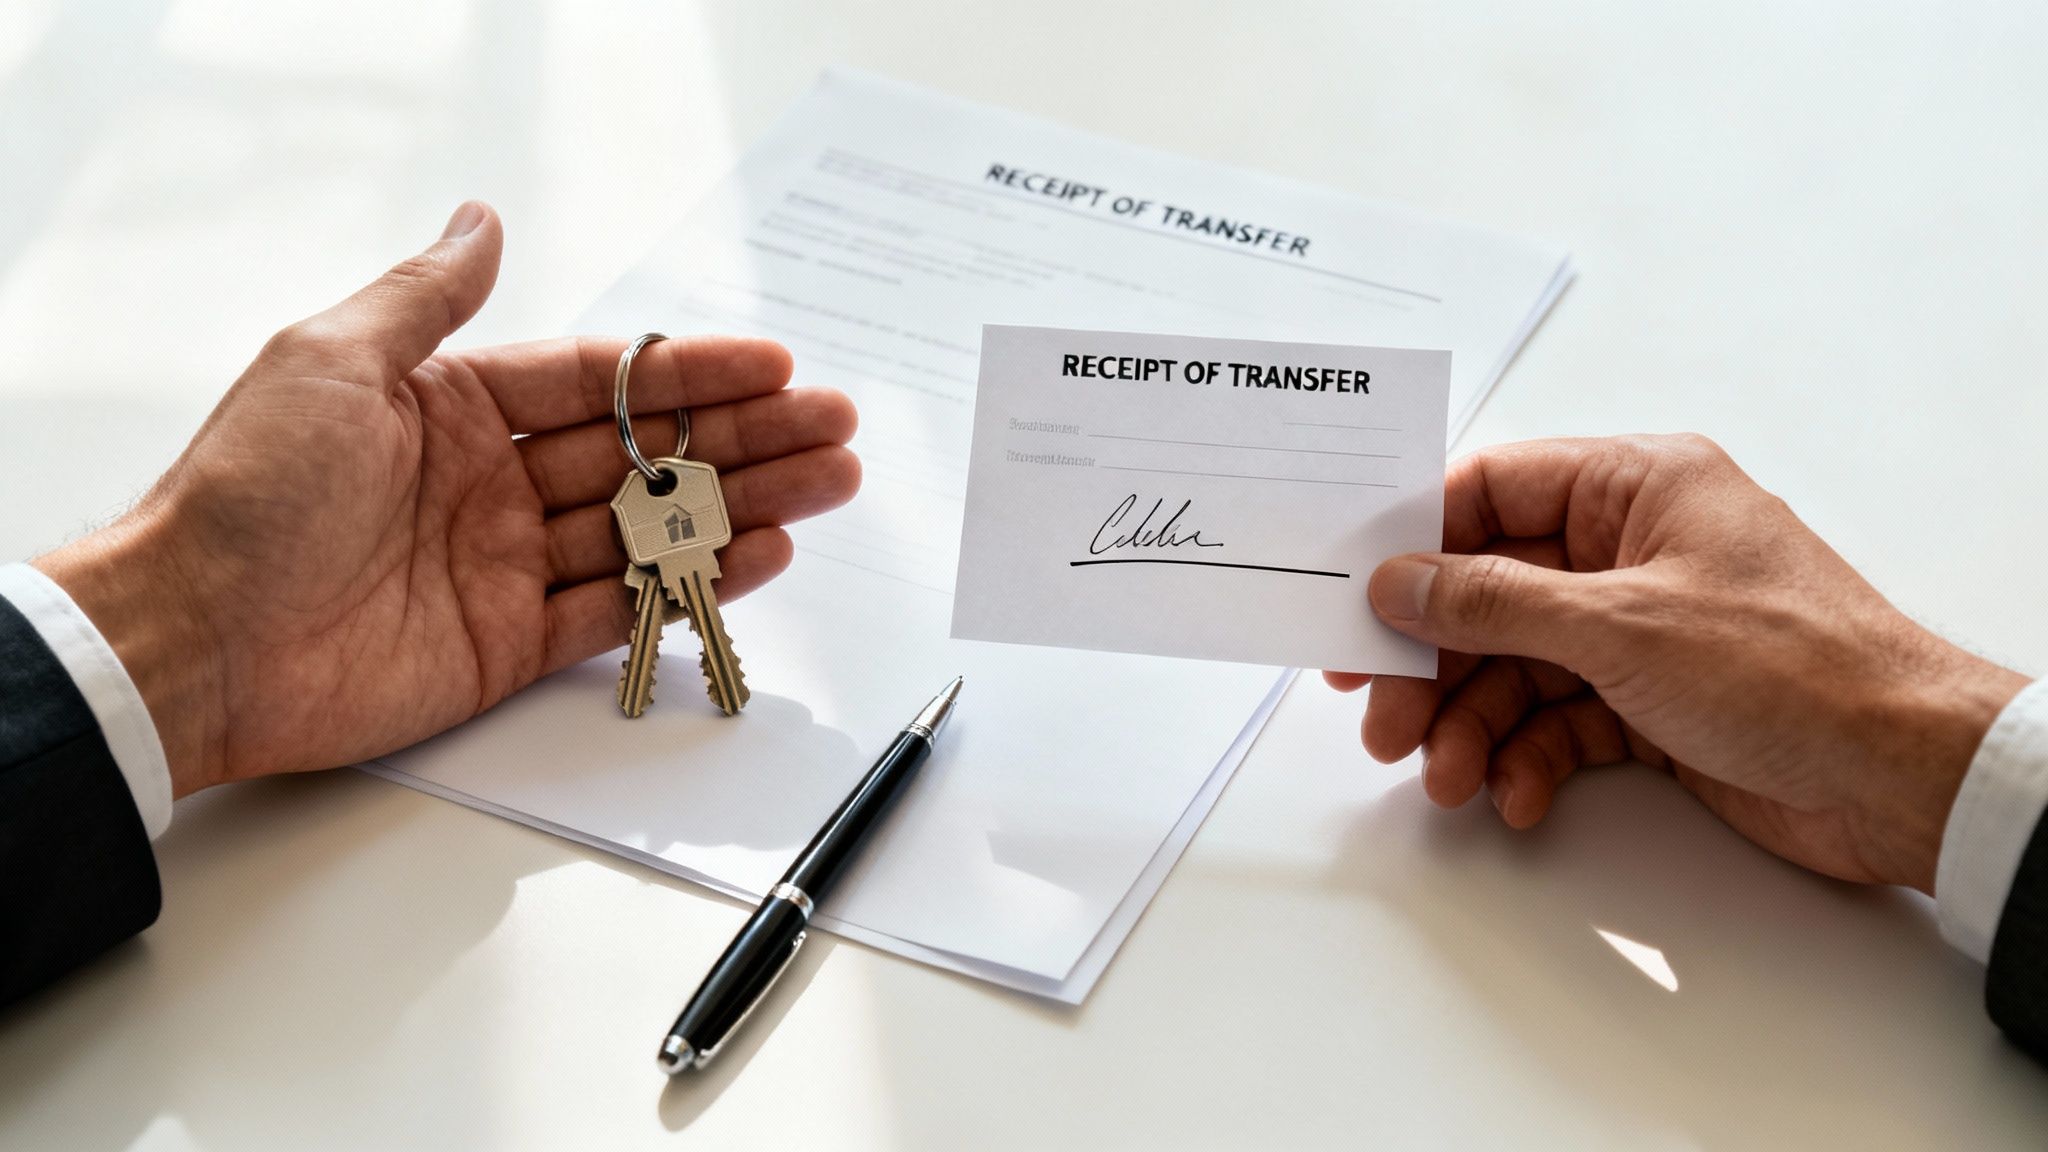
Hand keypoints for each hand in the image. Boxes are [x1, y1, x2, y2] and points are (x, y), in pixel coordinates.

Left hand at [34, 202, 858, 797]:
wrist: (195, 639)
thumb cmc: (248, 490)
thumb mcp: (332, 358)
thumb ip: (429, 296)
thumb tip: (483, 219)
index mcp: (452, 406)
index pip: (601, 379)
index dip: (691, 371)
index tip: (773, 363)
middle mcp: (489, 482)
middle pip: (645, 451)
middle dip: (745, 436)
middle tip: (833, 427)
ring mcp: (505, 564)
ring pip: (650, 527)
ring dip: (743, 504)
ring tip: (828, 484)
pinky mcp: (509, 645)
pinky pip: (621, 608)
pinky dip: (696, 585)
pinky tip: (761, 556)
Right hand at [1325, 434, 2027, 892]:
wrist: (1903, 777)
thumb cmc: (1798, 669)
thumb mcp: (1619, 625)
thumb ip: (1494, 601)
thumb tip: (1402, 580)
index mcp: (1638, 487)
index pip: (1494, 491)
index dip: (1417, 544)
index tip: (1358, 596)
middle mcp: (1635, 550)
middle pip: (1493, 594)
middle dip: (1434, 661)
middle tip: (1382, 716)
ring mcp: (1644, 630)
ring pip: (1518, 668)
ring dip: (1472, 725)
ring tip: (1445, 776)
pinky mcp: (1654, 704)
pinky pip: (1559, 722)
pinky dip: (1528, 759)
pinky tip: (1515, 794)